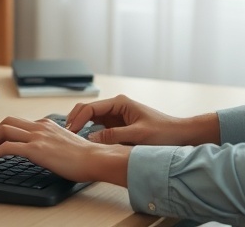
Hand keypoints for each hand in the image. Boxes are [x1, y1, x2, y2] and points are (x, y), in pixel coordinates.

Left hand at [0, 116, 130, 184]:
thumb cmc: (85, 156)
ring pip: (3, 131)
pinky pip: (8, 147)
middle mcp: (40, 126)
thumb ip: (50, 142)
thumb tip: (41, 151)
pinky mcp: (37, 149)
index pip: (17, 122)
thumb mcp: (64, 143)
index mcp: (46, 124)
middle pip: (6, 122)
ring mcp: (38, 136)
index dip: (1, 132)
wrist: (95, 159)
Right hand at [66, 94, 218, 145]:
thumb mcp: (138, 135)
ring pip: (91, 120)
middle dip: (74, 121)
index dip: (77, 119)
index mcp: (119, 103)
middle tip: (64, 135)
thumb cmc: (163, 132)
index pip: (90, 108)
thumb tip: (91, 139)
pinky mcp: (118, 126)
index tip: (69, 131)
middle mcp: (116, 107)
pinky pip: (99, 128)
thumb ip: (114, 136)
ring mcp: (116, 117)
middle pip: (87, 111)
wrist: (179, 135)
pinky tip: (83, 142)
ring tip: (70, 139)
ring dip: (81, 127)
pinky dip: (89, 133)